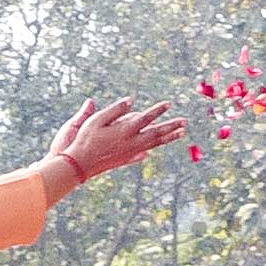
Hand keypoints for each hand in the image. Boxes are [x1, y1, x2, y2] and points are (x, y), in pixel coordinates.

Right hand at [49, 97, 183, 183]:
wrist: (80, 165)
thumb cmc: (85, 139)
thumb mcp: (96, 120)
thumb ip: (115, 110)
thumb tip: (131, 101)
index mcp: (125, 130)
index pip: (146, 117)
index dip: (158, 110)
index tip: (170, 103)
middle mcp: (131, 142)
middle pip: (157, 133)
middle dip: (172, 126)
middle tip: (186, 121)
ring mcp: (130, 153)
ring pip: (154, 144)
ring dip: (169, 137)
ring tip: (181, 133)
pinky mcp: (125, 160)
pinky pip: (144, 153)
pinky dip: (152, 148)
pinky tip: (154, 149)